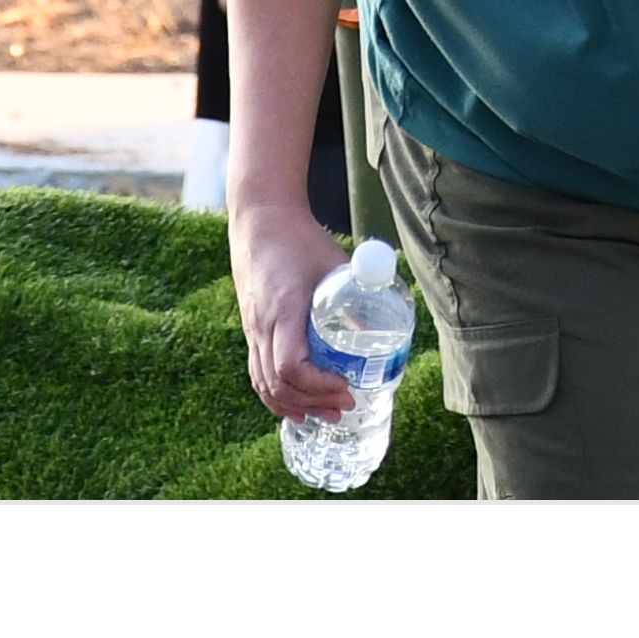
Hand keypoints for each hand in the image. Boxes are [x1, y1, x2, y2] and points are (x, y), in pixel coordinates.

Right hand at [232, 200, 353, 421]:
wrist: (261, 222)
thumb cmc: (301, 240)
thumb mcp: (335, 265)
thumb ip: (358, 294)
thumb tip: (387, 329)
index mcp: (284, 310)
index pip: (290, 365)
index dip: (318, 385)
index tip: (346, 386)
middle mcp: (262, 326)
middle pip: (279, 383)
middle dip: (314, 402)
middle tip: (347, 406)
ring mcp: (253, 330)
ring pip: (264, 384)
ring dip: (295, 406)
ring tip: (327, 415)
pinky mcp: (251, 330)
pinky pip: (257, 374)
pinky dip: (276, 397)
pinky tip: (295, 408)